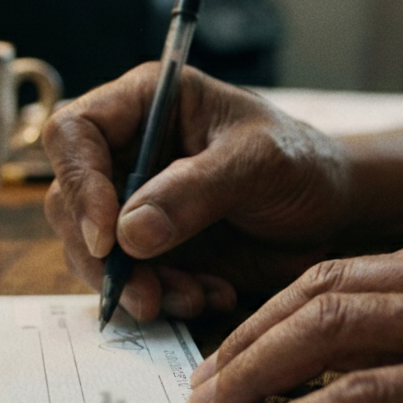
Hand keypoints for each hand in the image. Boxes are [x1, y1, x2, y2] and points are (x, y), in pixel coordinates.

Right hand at [42, 64, 349, 321]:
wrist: (333, 210)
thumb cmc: (302, 163)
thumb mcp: (259, 164)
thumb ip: (196, 191)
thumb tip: (128, 233)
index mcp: (145, 102)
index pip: (73, 133)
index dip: (79, 184)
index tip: (108, 237)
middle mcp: (127, 150)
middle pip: (68, 200)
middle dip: (102, 256)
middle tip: (145, 294)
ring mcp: (134, 202)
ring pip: (92, 250)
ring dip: (134, 285)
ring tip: (191, 299)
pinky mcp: (150, 247)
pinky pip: (129, 280)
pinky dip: (162, 298)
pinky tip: (209, 296)